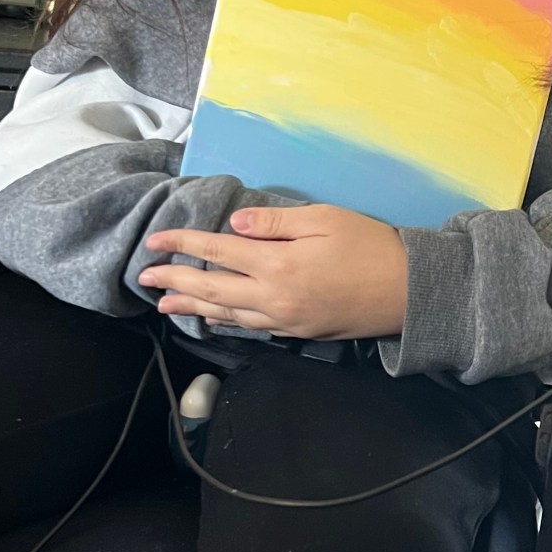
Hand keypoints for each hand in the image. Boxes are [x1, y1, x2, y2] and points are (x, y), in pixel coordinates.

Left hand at [139, 203, 406, 338]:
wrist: (408, 292)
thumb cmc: (370, 245)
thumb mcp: (324, 218)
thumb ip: (274, 221)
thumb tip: (233, 223)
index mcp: (276, 263)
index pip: (216, 251)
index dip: (182, 244)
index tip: (155, 241)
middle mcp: (272, 297)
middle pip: (211, 289)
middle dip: (174, 282)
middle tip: (144, 279)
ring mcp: (284, 320)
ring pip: (226, 314)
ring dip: (192, 307)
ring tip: (164, 304)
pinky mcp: (297, 332)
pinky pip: (250, 326)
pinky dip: (224, 320)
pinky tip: (211, 317)